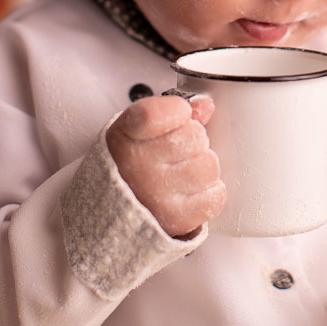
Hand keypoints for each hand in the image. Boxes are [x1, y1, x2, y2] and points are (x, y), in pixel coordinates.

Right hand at [106, 95, 226, 237]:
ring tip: (184, 172)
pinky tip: (190, 192)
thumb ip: (169, 111)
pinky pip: (215, 197)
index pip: (154, 114)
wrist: (112, 213)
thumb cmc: (129, 165)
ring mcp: (157, 195)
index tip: (180, 113)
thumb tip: (205, 106)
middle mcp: (138, 167)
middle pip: (195, 136)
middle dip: (194, 140)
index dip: (177, 111)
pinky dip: (209, 193)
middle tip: (178, 151)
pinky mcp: (176, 219)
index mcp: (124, 138)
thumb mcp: (136, 130)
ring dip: (203, 167)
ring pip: (209, 166)